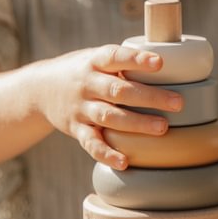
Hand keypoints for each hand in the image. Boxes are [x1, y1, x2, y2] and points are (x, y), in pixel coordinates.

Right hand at [35, 44, 181, 168]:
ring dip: (136, 123)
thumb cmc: (84, 72)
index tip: (159, 63)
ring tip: (162, 128)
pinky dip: (107, 154)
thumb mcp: (97, 58)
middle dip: (149, 97)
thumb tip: (172, 65)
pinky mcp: (76, 129)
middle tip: (178, 103)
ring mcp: (80, 108)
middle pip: (118, 91)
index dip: (137, 59)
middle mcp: (86, 84)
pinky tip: (125, 161)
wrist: (40, 90)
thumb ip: (125, 62)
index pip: (115, 57)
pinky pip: (91, 143)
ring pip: (108, 117)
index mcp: (94, 61)